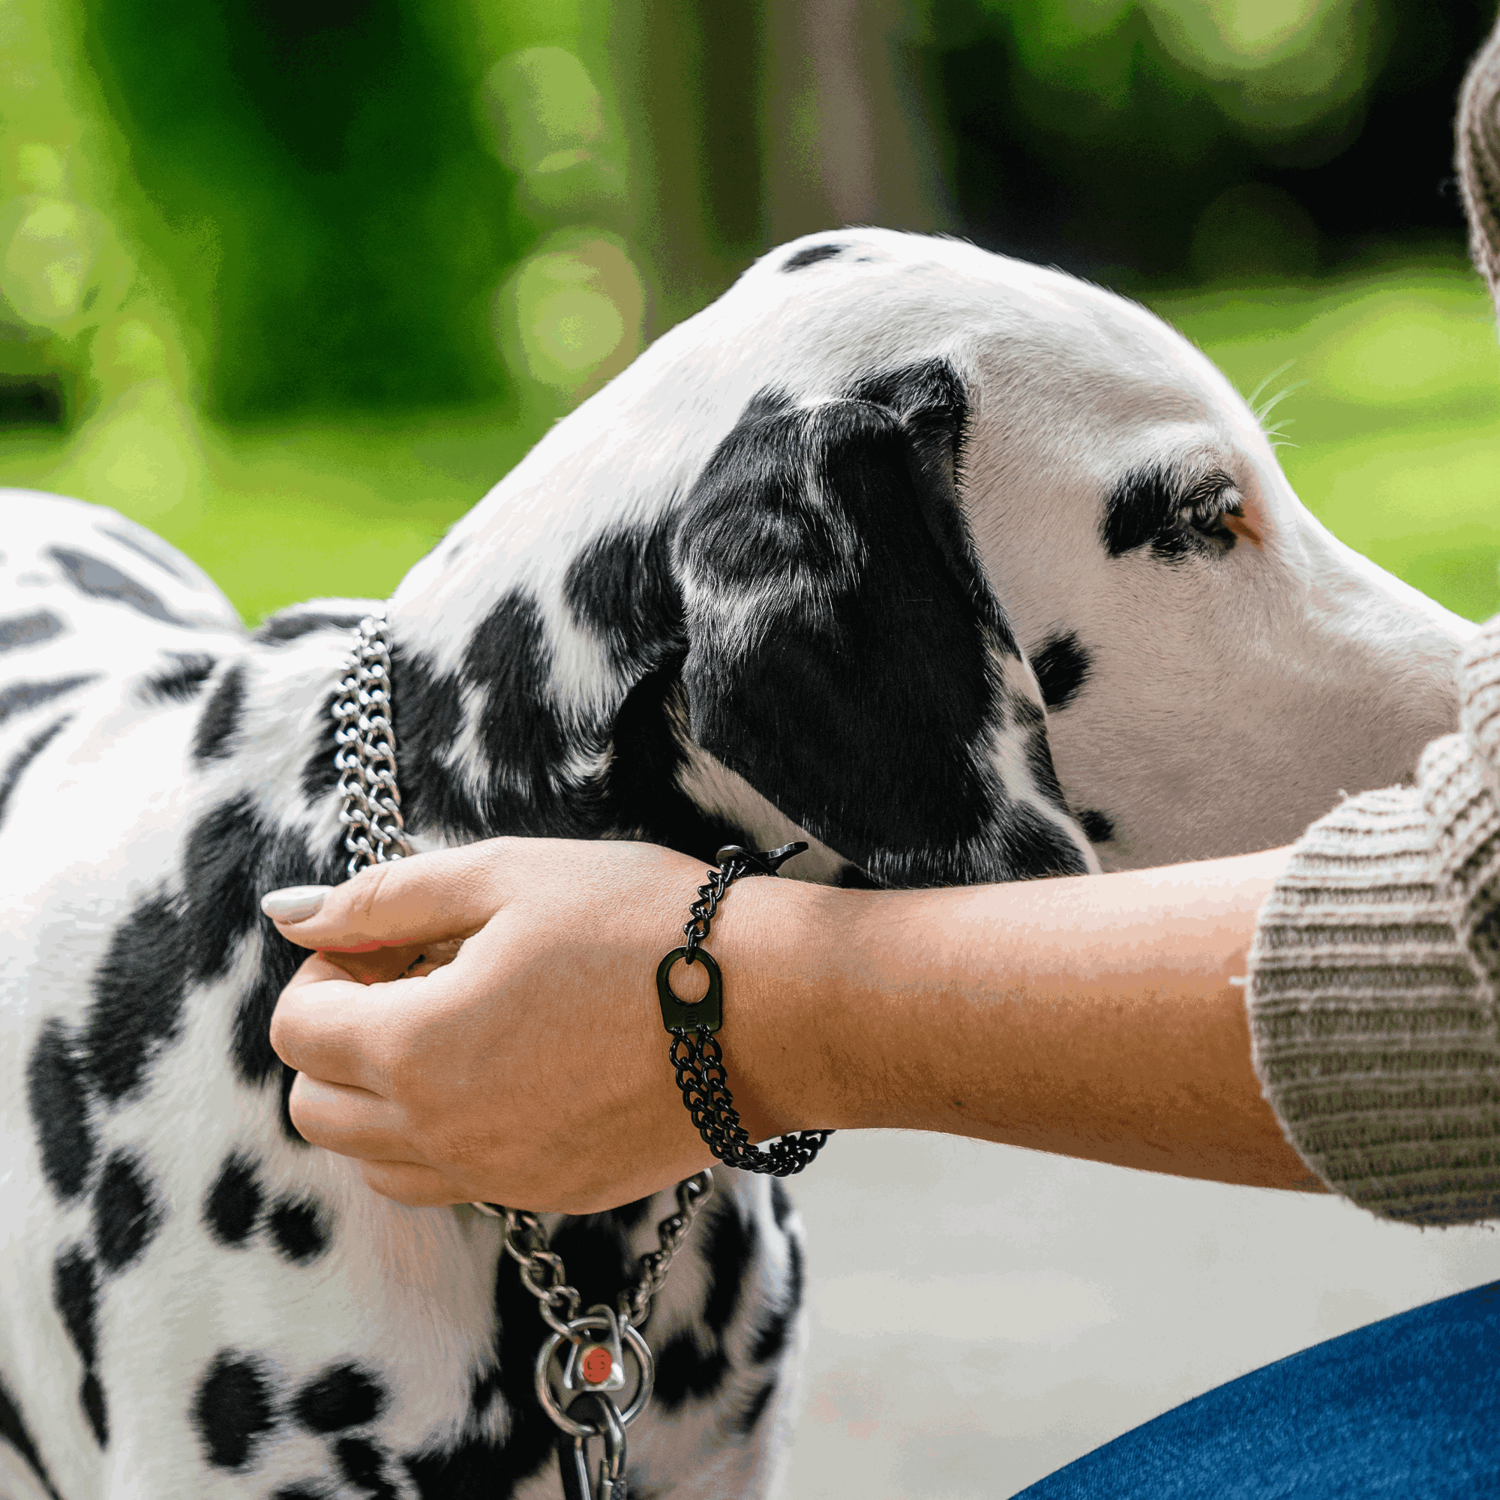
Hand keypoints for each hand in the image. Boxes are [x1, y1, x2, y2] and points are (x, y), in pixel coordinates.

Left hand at [266, 840, 832, 1213]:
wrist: (772, 1010)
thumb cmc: (644, 925)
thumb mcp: (507, 876)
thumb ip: (384, 898)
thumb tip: (290, 912)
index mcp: (415, 1050)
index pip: (293, 1031)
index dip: (326, 970)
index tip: (389, 938)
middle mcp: (442, 1136)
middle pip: (316, 1109)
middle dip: (341, 1039)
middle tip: (419, 977)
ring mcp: (500, 1177)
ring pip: (377, 1162)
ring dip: (384, 1096)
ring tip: (464, 1025)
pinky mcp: (554, 1195)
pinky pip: (456, 1181)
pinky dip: (447, 1132)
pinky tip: (517, 1067)